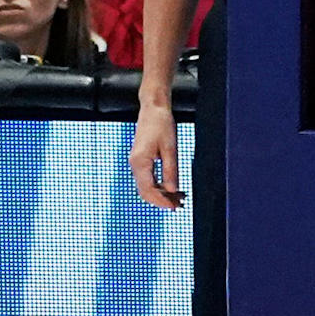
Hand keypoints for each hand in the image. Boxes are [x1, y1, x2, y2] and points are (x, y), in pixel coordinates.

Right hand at [129, 93, 183, 210]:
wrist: (153, 108)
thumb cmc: (161, 123)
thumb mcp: (170, 148)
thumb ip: (171, 171)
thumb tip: (173, 190)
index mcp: (140, 162)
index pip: (149, 190)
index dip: (162, 201)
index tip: (175, 207)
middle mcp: (135, 163)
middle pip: (146, 192)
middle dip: (162, 200)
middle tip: (179, 204)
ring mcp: (136, 162)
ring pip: (146, 187)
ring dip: (161, 194)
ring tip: (178, 197)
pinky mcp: (140, 159)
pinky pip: (147, 179)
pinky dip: (158, 186)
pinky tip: (171, 187)